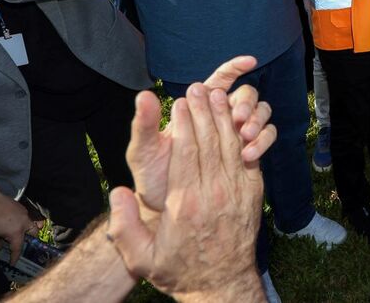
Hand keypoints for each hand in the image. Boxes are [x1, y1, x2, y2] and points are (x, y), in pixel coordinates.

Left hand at [0, 188, 37, 264]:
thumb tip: (0, 247)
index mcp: (16, 232)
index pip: (18, 248)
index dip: (15, 257)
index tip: (14, 262)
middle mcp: (24, 222)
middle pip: (34, 232)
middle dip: (31, 239)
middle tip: (23, 243)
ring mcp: (23, 213)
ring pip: (30, 222)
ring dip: (26, 229)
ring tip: (18, 232)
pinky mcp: (20, 206)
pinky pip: (24, 216)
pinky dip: (20, 221)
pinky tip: (11, 221)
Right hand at [108, 81, 265, 300]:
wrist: (221, 285)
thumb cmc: (178, 269)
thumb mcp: (141, 257)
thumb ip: (124, 225)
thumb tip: (117, 192)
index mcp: (186, 204)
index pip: (187, 152)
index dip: (185, 123)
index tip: (179, 101)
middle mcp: (214, 194)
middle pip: (211, 141)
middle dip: (204, 110)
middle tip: (196, 87)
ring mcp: (237, 192)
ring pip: (231, 144)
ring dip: (224, 116)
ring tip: (216, 93)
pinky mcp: (252, 193)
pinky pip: (247, 157)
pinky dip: (241, 134)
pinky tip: (235, 119)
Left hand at [126, 56, 277, 215]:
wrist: (169, 209)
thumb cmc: (153, 176)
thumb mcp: (143, 150)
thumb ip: (144, 123)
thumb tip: (144, 95)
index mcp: (198, 109)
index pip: (220, 79)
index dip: (236, 67)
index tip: (250, 62)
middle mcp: (220, 117)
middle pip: (245, 94)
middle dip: (246, 102)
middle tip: (237, 118)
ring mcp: (236, 133)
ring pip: (260, 113)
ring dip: (257, 120)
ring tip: (245, 136)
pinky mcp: (247, 151)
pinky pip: (266, 137)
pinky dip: (263, 141)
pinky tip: (250, 155)